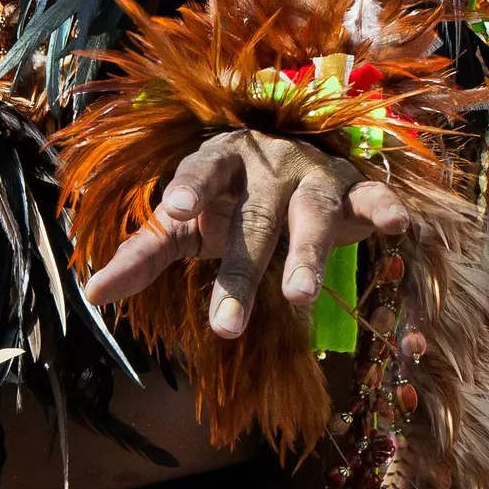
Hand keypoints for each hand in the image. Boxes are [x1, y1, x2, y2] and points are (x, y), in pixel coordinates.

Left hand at [84, 129, 408, 338]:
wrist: (293, 161)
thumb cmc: (229, 201)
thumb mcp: (186, 225)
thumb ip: (143, 255)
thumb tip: (92, 294)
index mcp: (220, 162)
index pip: (201, 172)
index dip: (191, 188)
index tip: (176, 209)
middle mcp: (267, 165)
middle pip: (254, 219)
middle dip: (242, 271)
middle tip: (225, 328)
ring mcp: (313, 176)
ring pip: (311, 213)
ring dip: (309, 253)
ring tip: (299, 297)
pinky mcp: (354, 190)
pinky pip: (371, 197)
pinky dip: (384, 208)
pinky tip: (395, 225)